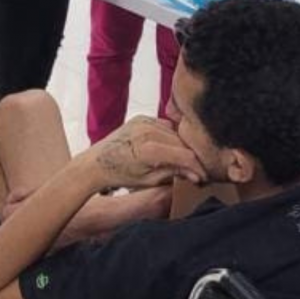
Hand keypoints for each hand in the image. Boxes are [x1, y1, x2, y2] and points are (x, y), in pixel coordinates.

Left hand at [87, 117, 205, 188]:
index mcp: (149, 149)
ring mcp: (143, 122)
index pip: (185, 156)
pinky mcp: (141, 117)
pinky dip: (170, 137)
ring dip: (182, 146)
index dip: (198, 168)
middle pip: (183, 143)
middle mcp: (147, 131)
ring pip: (176, 133)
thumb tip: (197, 174)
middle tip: (196, 172)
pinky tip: (168, 148)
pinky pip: (165, 126)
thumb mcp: (150, 180)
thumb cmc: (120, 175)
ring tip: (183, 162)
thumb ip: (174, 174)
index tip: (203, 177)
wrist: (96, 163)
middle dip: (192, 158)